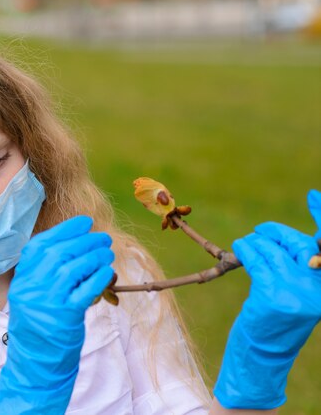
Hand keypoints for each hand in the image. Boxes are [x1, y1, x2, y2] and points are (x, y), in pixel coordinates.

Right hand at [0, 215, 113, 413]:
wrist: (35, 360)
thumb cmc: (39, 322)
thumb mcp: (32, 292)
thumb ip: (45, 270)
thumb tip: (75, 242)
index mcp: (22, 277)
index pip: (42, 244)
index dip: (65, 229)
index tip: (85, 222)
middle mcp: (31, 285)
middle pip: (59, 252)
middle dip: (85, 240)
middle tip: (103, 238)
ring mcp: (47, 300)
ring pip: (73, 267)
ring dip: (95, 256)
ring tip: (107, 254)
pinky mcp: (64, 315)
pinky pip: (85, 290)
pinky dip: (98, 277)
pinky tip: (107, 272)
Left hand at [214, 189, 320, 408]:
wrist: (263, 357)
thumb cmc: (277, 323)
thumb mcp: (297, 295)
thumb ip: (297, 267)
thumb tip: (279, 238)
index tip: (313, 196)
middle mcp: (317, 288)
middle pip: (296, 242)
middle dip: (273, 233)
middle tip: (260, 234)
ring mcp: (296, 291)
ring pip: (271, 248)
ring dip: (254, 242)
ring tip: (247, 247)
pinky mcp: (272, 295)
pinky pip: (256, 258)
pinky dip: (246, 249)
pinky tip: (241, 250)